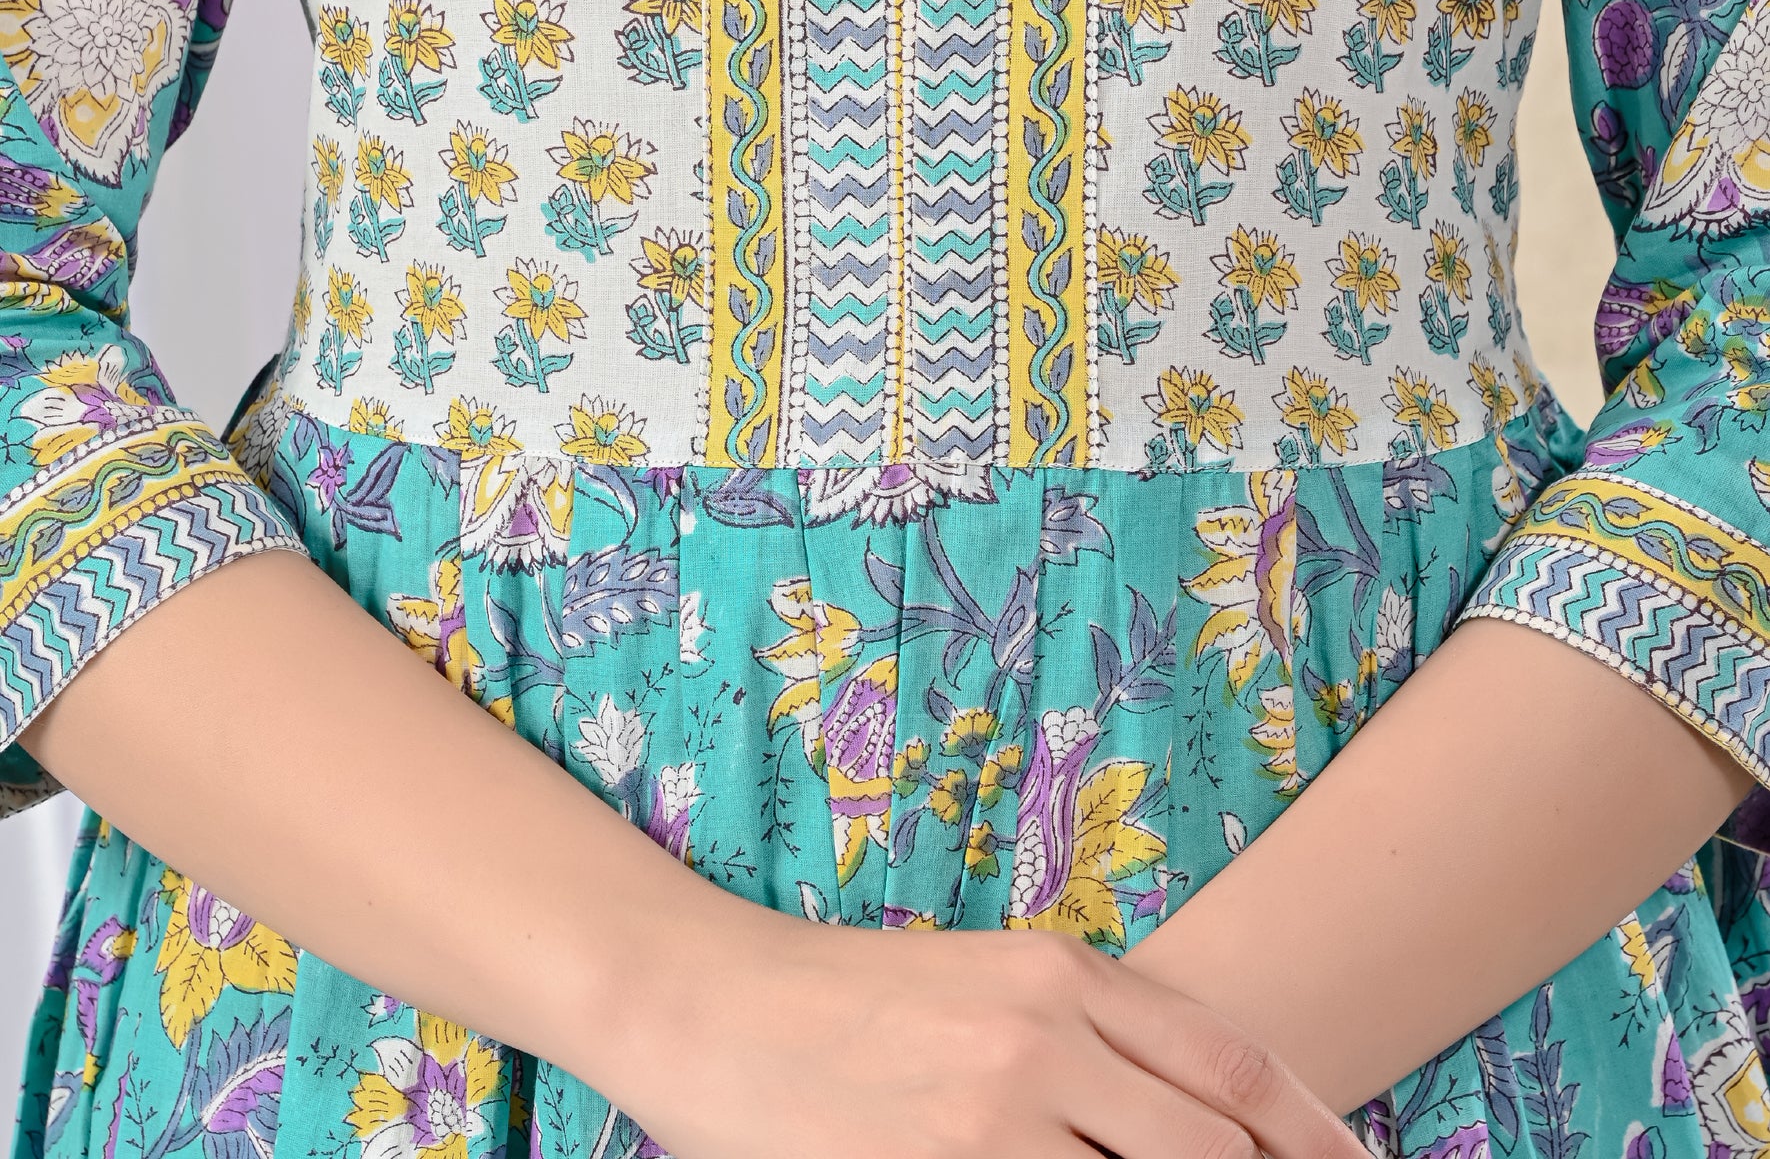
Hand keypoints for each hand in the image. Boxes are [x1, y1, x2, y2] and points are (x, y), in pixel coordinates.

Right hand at [606, 898, 1368, 1158]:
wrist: (709, 1002)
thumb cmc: (847, 995)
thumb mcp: (985, 979)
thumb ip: (1091, 1029)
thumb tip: (1199, 1102)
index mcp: (1062, 975)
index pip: (1232, 1065)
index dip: (1316, 1131)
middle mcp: (1043, 1039)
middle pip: (1210, 1145)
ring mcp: (990, 1117)